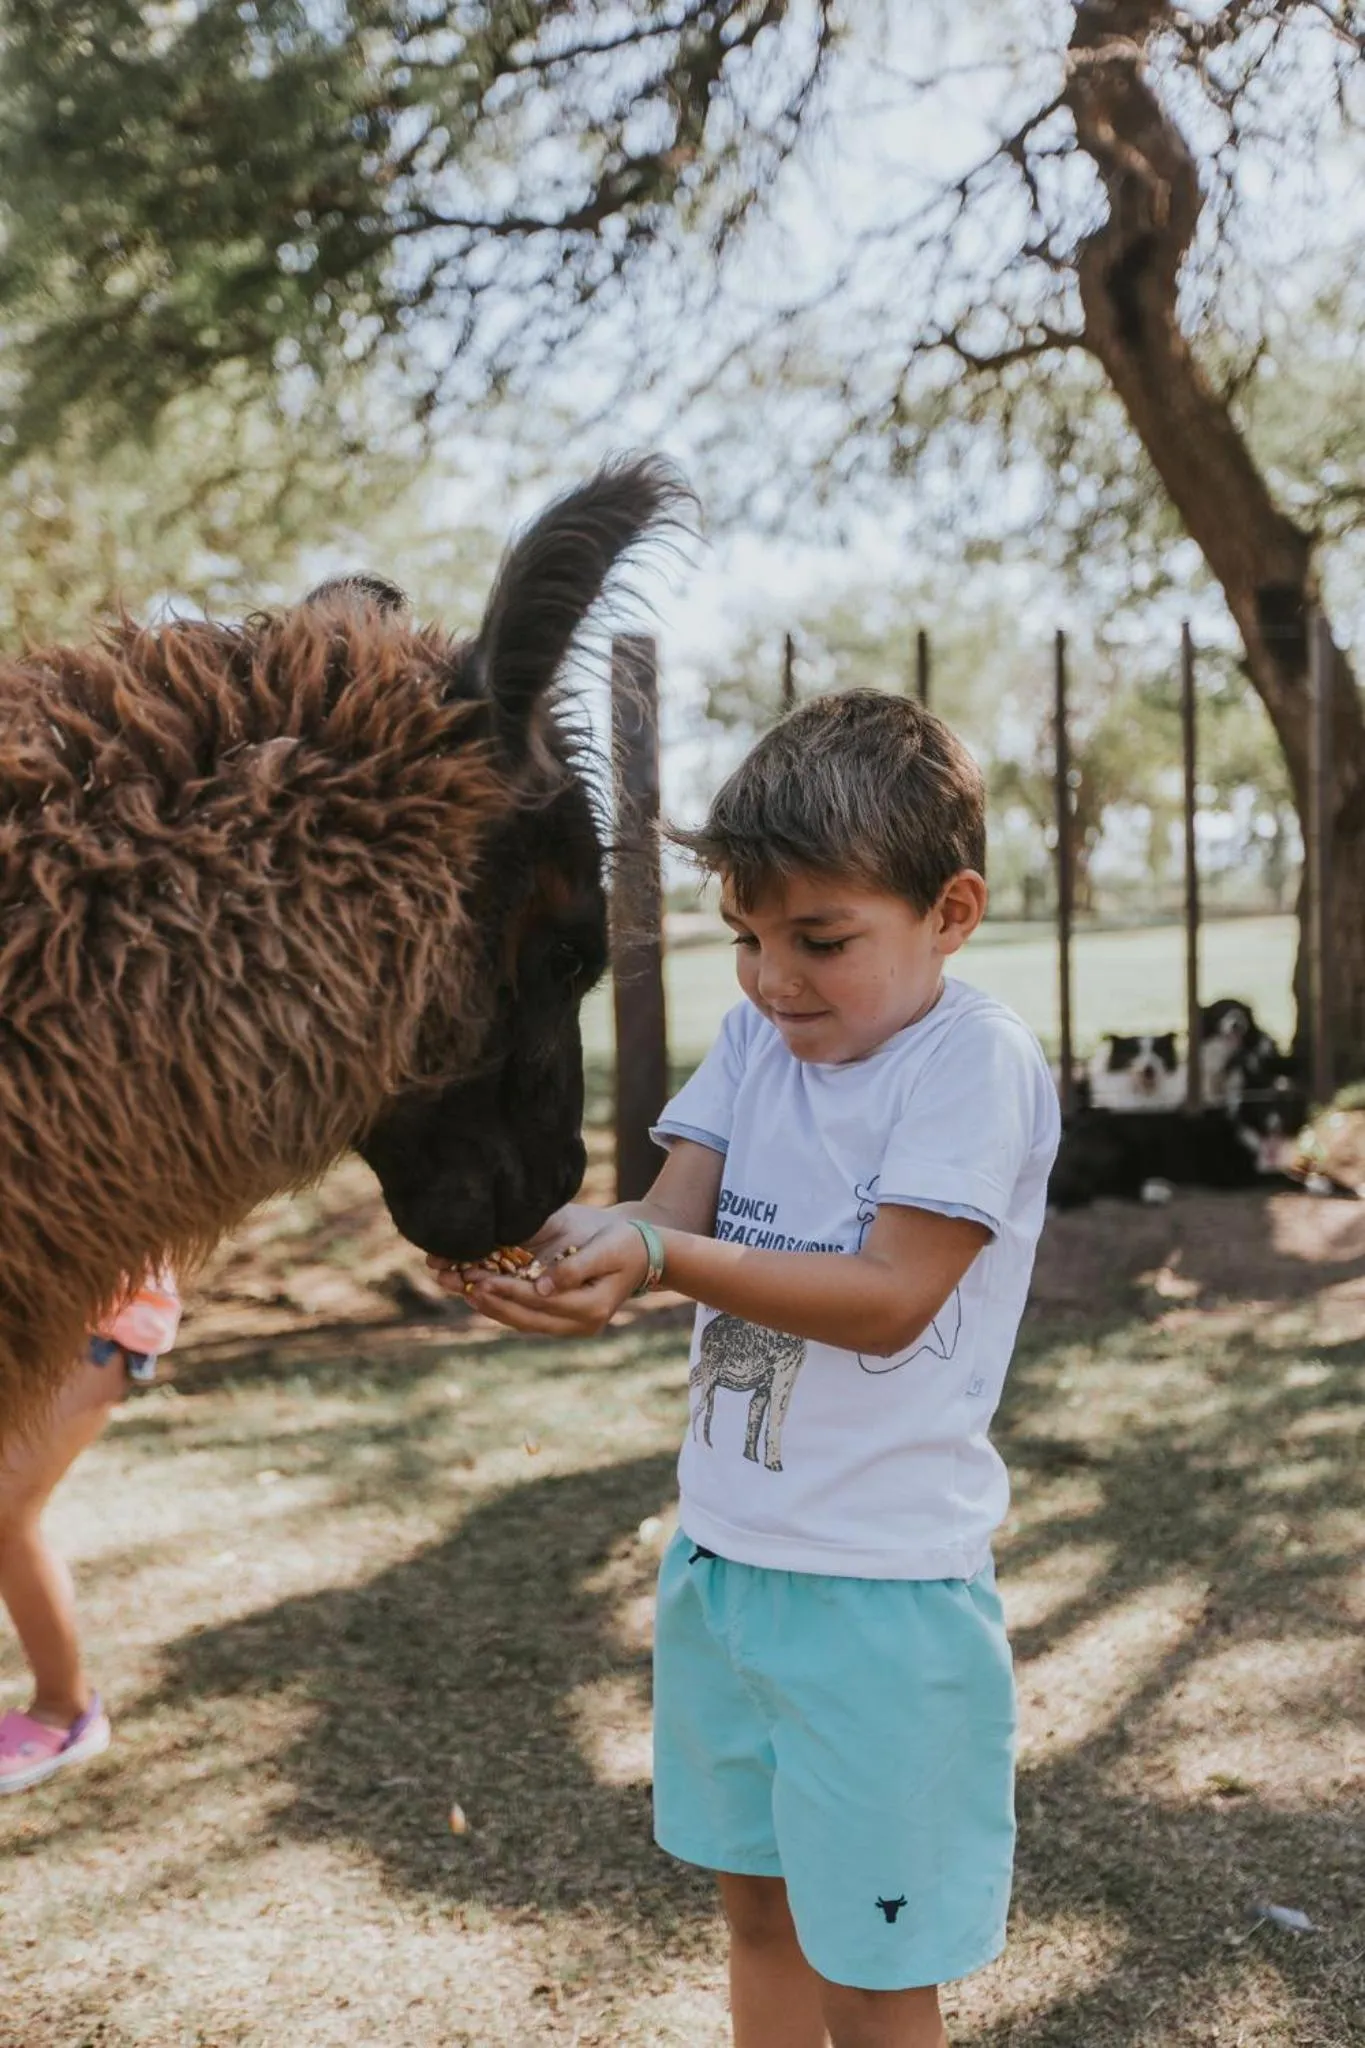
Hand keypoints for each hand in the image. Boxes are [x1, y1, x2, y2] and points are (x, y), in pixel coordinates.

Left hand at [456, 1222, 649, 1336]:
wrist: (646, 1255)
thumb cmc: (626, 1244)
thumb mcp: (607, 1249)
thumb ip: (575, 1268)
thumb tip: (542, 1286)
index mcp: (592, 1308)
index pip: (540, 1302)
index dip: (509, 1292)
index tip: (481, 1280)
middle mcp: (581, 1324)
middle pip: (527, 1319)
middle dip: (492, 1302)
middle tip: (461, 1286)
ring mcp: (573, 1326)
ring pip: (524, 1322)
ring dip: (493, 1308)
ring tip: (463, 1291)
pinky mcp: (565, 1320)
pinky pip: (529, 1317)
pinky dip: (505, 1306)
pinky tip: (483, 1294)